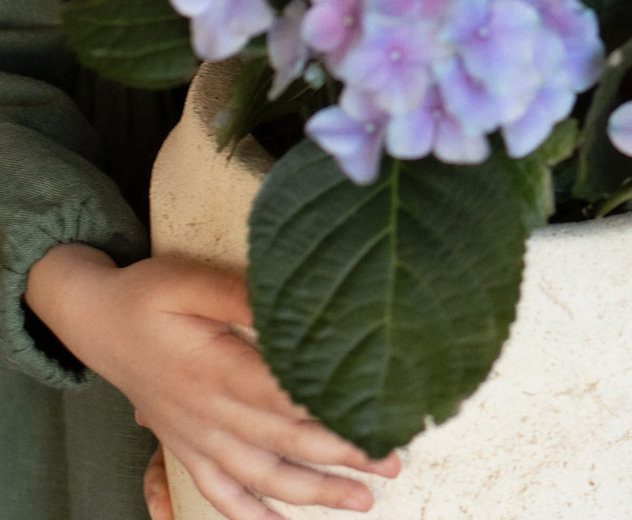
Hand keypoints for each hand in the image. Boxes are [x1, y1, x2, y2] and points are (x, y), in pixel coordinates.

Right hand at [26, 245, 398, 518]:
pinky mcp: (185, 444)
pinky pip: (218, 490)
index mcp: (215, 369)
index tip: (378, 421)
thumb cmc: (147, 293)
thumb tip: (298, 305)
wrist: (93, 320)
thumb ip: (245, 296)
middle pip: (285, 442)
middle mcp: (207, 412)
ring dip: (312, 492)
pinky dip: (247, 513)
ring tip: (361, 501)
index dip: (331, 415)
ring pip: (260, 476)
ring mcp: (196, 435)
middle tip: (392, 461)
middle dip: (342, 456)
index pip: (285, 400)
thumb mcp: (193, 281)